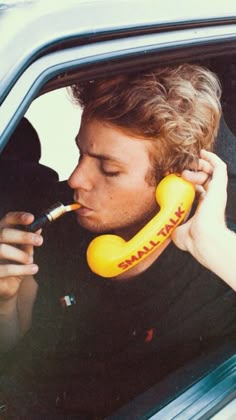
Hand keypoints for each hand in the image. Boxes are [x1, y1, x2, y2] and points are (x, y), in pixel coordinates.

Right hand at [0, 212, 42, 301]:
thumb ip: (28, 242)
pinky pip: (4, 269)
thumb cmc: (14, 265)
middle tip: (40, 241)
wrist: (5, 287)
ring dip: (21, 255)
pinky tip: (33, 269)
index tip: (32, 219)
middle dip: (23, 236)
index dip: (18, 217)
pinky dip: (21, 269)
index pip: (7, 220)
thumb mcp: (24, 253)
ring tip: (30, 260)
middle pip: (4, 233)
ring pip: (2, 249)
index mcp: (0, 233)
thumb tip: (38, 229)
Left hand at [171, 150, 227, 268]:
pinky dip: (212, 158)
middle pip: (205, 179)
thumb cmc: (192, 240)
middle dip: (192, 171)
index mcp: (204, 209)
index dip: (188, 183)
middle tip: (178, 169)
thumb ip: (171, 223)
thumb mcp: (176, 231)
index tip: (175, 177)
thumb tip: (161, 222)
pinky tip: (202, 153)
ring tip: (186, 167)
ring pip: (212, 172)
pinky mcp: (220, 187)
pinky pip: (220, 167)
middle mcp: (212, 199)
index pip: (199, 191)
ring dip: (199, 165)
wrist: (204, 239)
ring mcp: (217, 193)